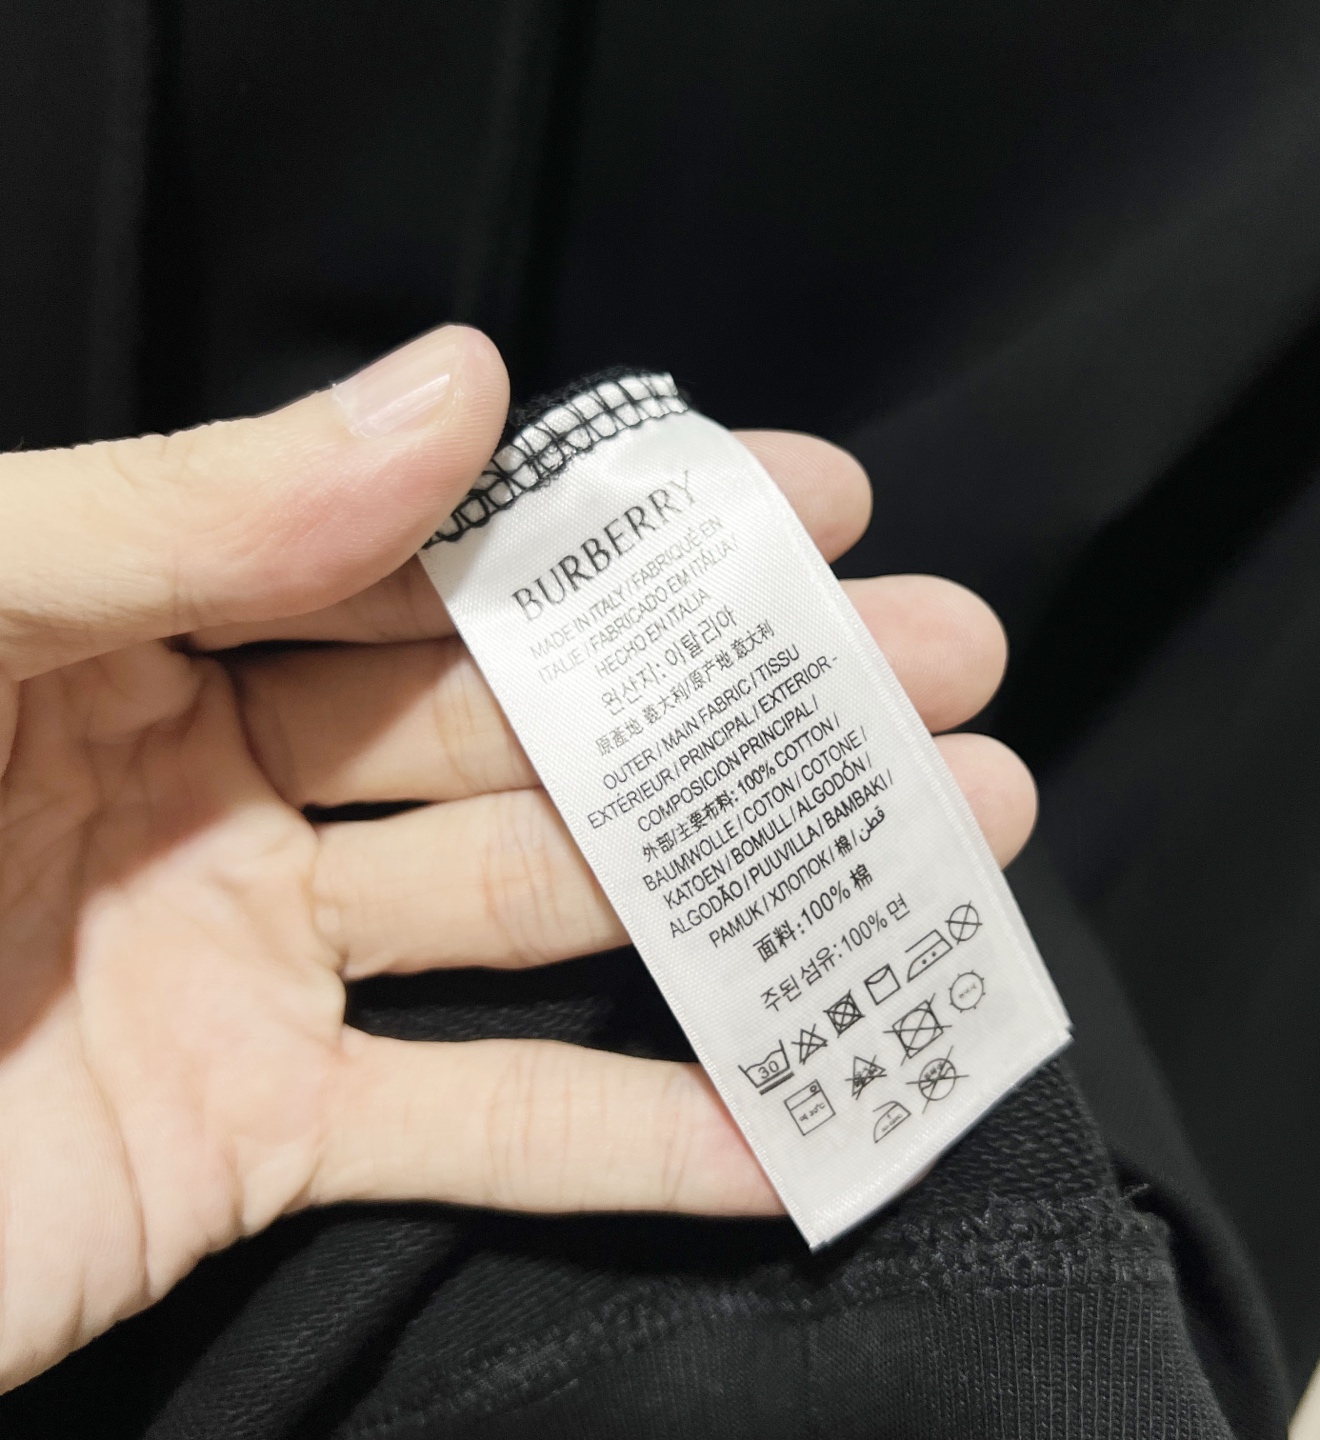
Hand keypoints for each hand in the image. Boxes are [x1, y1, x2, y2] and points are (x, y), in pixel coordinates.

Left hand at [0, 328, 1035, 1388]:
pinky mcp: (260, 1143)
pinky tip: (796, 1113)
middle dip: (750, 702)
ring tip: (950, 844)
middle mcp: (232, 785)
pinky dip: (642, 1138)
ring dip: (746, 893)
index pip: (443, 555)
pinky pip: (483, 1135)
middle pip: (541, 730)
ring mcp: (262, 970)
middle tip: (945, 669)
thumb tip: (464, 386)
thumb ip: (193, 504)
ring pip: (550, 917)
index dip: (633, 529)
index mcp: (153, 628)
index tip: (813, 508)